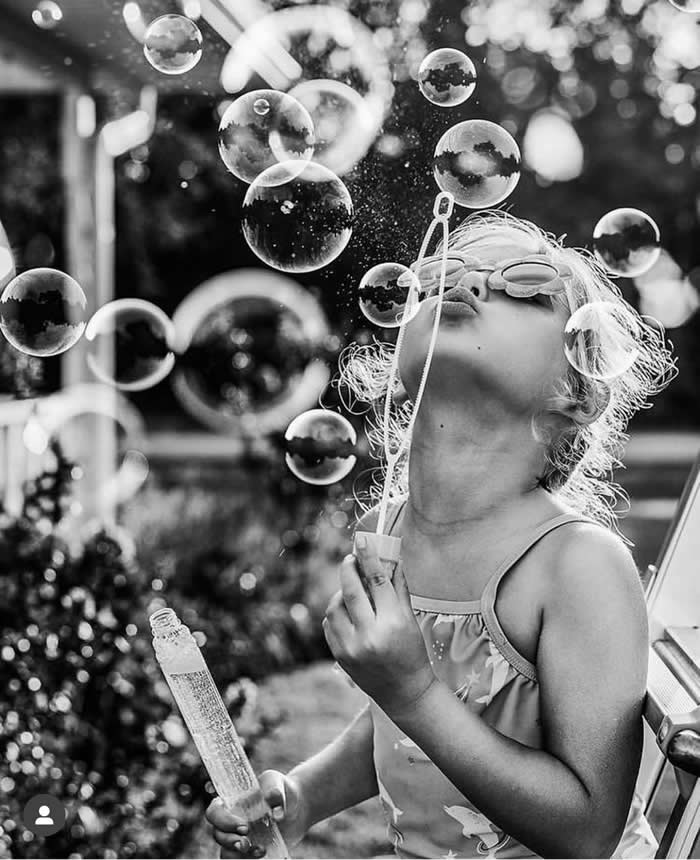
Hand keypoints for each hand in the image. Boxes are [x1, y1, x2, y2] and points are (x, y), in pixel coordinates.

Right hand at [206, 770, 308, 857]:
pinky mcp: (249, 851)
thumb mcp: (277, 783)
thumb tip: (277, 814)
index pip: (214, 812)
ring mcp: (239, 838)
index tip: (244, 826)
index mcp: (230, 802)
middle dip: (230, 840)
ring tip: (260, 850)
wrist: (296, 807)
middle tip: (247, 840)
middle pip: (217, 835)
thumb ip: (275, 792)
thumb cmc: (280, 789)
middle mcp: (230, 822)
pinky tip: (264, 854)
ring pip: (226, 852)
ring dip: (237, 855)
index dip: (222, 821)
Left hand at [322, 536, 436, 716]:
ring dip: (341, 593)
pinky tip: (347, 614)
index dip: (368, 557)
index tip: (362, 540)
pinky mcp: (340, 656)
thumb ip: (399, 589)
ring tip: (352, 592)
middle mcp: (370, 634)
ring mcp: (352, 647)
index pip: (377, 581)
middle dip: (348, 569)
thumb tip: (391, 559)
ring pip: (335, 606)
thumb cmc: (412, 652)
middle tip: (350, 559)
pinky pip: (329, 624)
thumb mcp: (411, 620)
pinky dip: (336, 613)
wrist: (405, 692)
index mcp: (393, 622)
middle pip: (351, 589)